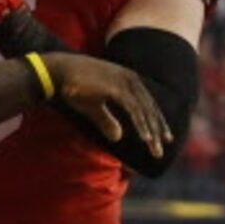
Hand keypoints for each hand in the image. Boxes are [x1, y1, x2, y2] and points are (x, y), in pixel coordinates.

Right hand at [44, 53, 167, 159]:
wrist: (60, 72)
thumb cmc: (75, 87)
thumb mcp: (94, 108)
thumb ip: (107, 121)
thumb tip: (118, 138)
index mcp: (128, 81)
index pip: (147, 103)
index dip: (156, 121)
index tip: (164, 138)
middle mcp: (130, 79)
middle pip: (149, 108)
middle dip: (157, 130)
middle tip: (160, 151)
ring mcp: (124, 82)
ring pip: (144, 110)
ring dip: (151, 131)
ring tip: (155, 149)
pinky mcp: (117, 88)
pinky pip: (134, 109)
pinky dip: (141, 124)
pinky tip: (145, 139)